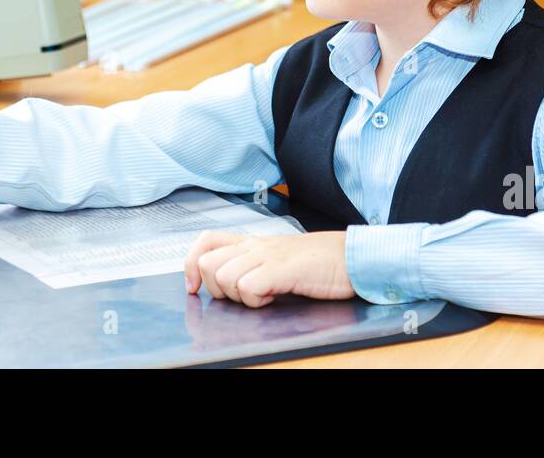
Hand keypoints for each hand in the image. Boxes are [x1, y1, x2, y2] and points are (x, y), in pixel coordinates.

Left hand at [182, 230, 353, 307]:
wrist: (353, 257)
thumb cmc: (321, 262)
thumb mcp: (279, 259)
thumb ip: (255, 266)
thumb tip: (228, 286)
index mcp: (254, 242)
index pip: (206, 241)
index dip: (191, 265)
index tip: (195, 288)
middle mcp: (256, 246)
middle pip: (207, 263)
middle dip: (217, 288)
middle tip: (242, 296)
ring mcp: (268, 256)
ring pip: (223, 277)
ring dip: (238, 296)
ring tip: (263, 296)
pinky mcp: (282, 270)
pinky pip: (248, 287)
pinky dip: (255, 301)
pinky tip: (273, 298)